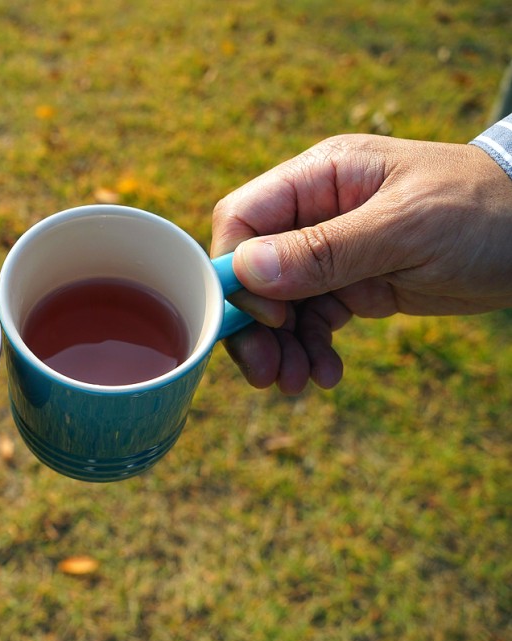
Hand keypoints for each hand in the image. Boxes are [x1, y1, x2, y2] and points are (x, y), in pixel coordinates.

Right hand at [211, 134, 511, 393]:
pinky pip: (313, 320)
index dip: (236, 270)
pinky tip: (326, 373)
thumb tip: (248, 270)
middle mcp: (316, 212)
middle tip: (264, 373)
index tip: (265, 317)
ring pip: (279, 303)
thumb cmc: (483, 211)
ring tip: (297, 383)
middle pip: (253, 270)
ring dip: (282, 347)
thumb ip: (326, 249)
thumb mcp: (407, 228)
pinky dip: (312, 349)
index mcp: (320, 178)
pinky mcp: (354, 284)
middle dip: (254, 325)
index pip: (243, 219)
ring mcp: (333, 250)